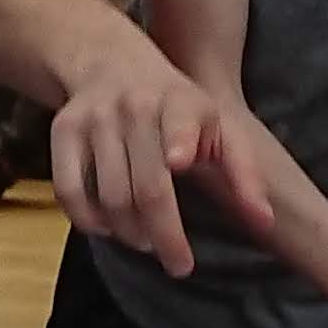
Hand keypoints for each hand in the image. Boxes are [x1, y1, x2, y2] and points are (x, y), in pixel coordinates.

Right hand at [48, 37, 277, 278]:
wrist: (112, 62)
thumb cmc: (177, 108)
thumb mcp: (218, 125)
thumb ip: (244, 173)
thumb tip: (264, 223)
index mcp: (180, 101)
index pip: (180, 121)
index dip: (180, 139)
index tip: (179, 161)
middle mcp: (134, 106)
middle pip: (147, 185)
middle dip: (165, 235)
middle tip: (179, 265)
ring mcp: (94, 117)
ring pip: (109, 197)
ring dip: (130, 234)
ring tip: (147, 242)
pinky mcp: (63, 130)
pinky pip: (69, 191)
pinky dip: (89, 221)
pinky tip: (109, 229)